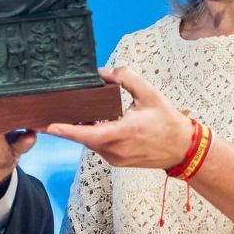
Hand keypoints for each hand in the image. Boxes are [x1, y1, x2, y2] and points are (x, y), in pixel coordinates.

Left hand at [43, 66, 193, 168]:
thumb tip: (104, 72)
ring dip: (82, 129)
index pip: (89, 134)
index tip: (50, 126)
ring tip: (72, 113)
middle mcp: (117, 149)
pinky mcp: (117, 161)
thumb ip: (126, 78)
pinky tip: (93, 122)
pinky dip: (93, 135)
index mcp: (124, 133)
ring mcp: (116, 158)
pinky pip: (98, 147)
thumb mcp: (150, 94)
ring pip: (90, 142)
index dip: (67, 130)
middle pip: (84, 137)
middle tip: (50, 113)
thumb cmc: (168, 122)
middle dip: (68, 126)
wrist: (183, 149)